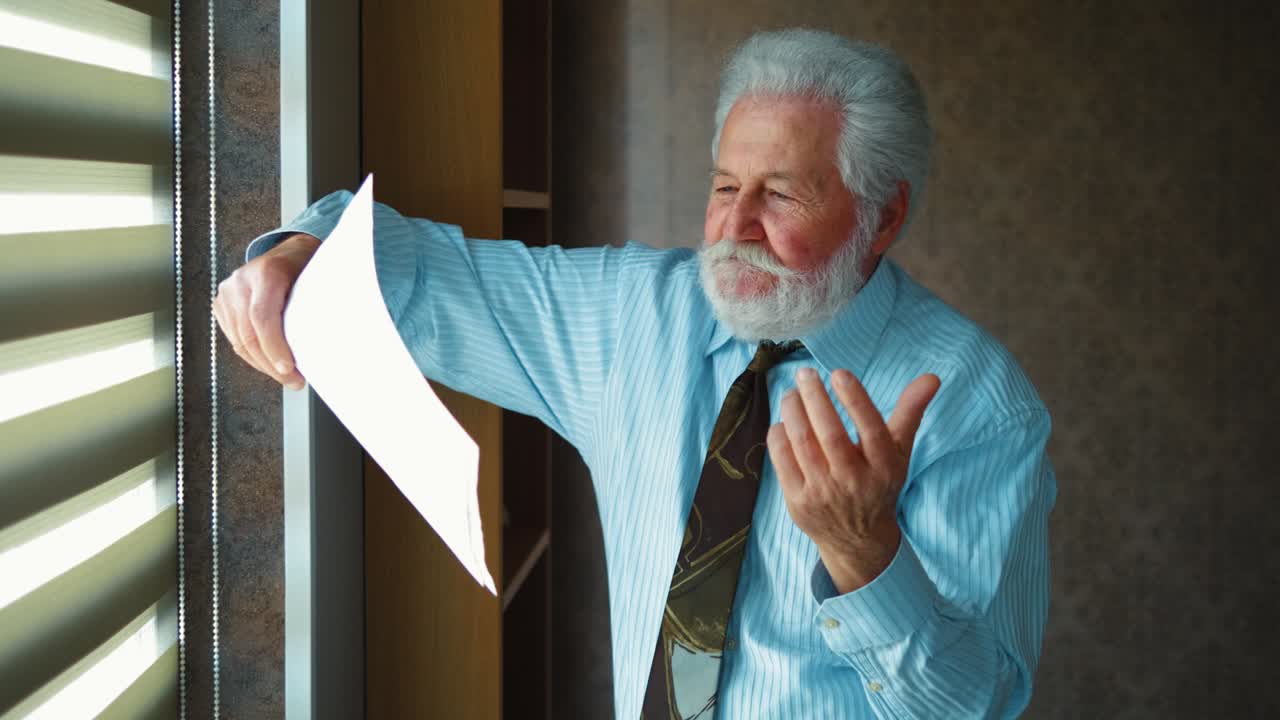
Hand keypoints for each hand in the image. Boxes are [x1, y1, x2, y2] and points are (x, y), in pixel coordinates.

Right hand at [213, 232, 320, 389]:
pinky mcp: (221, 304)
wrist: (288, 250)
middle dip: (272, 365)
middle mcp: (241, 282)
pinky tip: (271, 364)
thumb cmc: (307, 267)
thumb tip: (329, 344)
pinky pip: (235, 339)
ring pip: (240, 342)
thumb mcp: (316, 279)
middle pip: (249, 334)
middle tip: (295, 381)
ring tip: (287, 377)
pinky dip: (253, 356)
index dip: (274, 346)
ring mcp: (227, 293)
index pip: (262, 316)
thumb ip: (315, 306)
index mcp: (266, 272)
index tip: (289, 368)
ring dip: (263, 365)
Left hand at [767, 367, 940, 593]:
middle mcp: (854, 481)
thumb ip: (910, 412)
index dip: (855, 399)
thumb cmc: (879, 483)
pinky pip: (782, 460)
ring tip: (792, 393)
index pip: (871, 429)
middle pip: (830, 433)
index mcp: (883, 466)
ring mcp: (823, 493)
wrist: (858, 540)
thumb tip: (931, 378)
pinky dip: (779, 435)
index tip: (839, 373)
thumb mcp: (899, 451)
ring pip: (802, 443)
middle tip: (805, 374)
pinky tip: (783, 422)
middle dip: (815, 398)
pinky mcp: (798, 502)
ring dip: (793, 411)